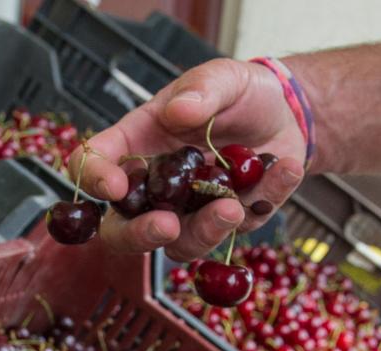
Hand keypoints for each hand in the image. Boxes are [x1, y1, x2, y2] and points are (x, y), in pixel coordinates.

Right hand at [67, 58, 307, 261]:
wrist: (286, 114)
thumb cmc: (239, 93)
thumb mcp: (222, 76)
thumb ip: (202, 90)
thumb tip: (179, 111)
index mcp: (136, 144)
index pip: (94, 164)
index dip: (94, 179)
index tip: (115, 186)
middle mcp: (155, 187)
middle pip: (123, 230)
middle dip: (139, 236)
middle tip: (166, 226)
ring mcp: (189, 212)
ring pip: (180, 245)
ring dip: (205, 231)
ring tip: (234, 206)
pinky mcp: (227, 225)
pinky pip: (238, 230)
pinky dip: (264, 200)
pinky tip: (286, 168)